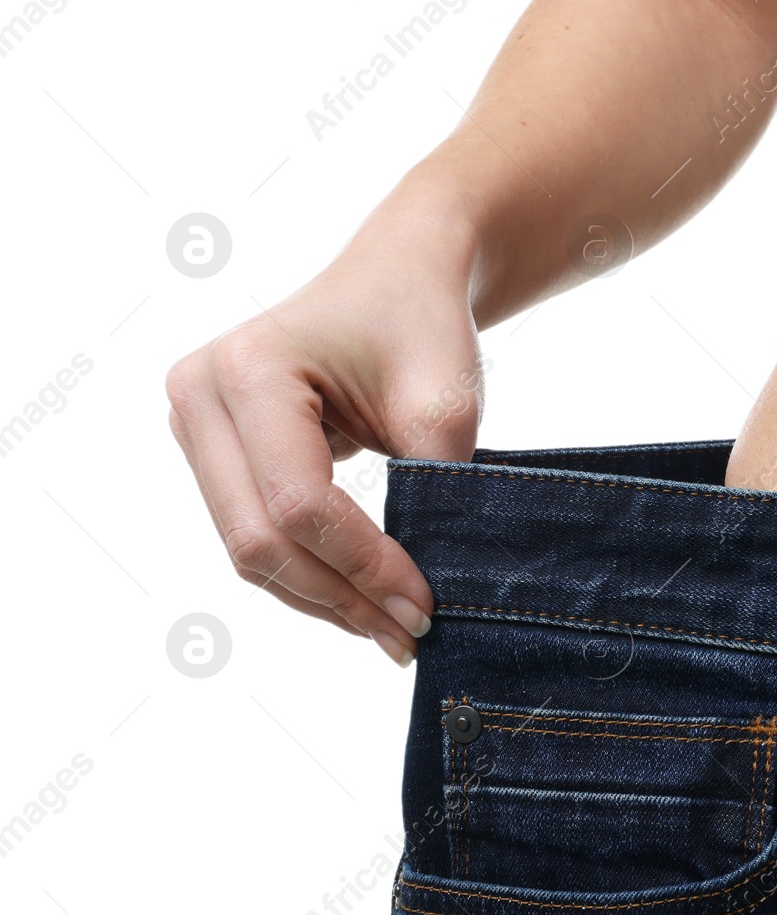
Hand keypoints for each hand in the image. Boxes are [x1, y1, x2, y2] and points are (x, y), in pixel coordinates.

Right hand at [166, 190, 482, 664]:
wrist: (400, 277)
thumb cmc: (423, 325)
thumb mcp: (445, 406)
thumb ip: (432, 495)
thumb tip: (423, 598)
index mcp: (249, 368)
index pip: (299, 503)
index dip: (364, 567)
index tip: (426, 607)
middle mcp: (199, 393)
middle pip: (258, 537)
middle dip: (339, 597)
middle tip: (409, 637)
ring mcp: (193, 423)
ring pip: (248, 548)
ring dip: (322, 598)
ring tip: (391, 629)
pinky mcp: (210, 449)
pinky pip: (252, 531)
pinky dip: (308, 572)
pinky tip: (361, 599)